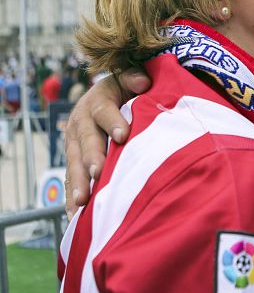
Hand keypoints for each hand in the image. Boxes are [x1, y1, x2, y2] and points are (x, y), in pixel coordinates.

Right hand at [65, 68, 151, 217]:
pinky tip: (75, 215)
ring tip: (82, 201)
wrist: (107, 96)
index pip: (104, 111)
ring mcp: (75, 143)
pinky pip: (71, 179)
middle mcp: (82, 122)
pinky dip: (72, 196)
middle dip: (92, 157)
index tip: (123, 135)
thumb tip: (144, 82)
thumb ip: (136, 78)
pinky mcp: (75, 160)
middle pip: (86, 140)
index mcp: (98, 101)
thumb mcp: (131, 78)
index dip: (113, 122)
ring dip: (77, 182)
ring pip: (74, 163)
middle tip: (97, 172)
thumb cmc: (127, 90)